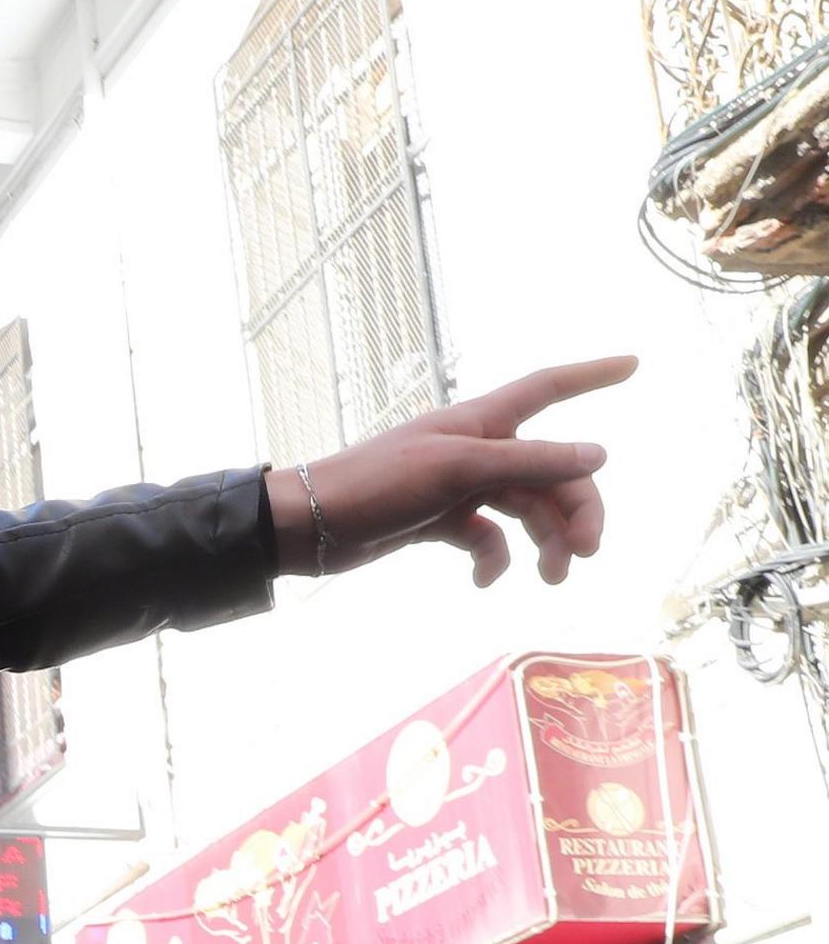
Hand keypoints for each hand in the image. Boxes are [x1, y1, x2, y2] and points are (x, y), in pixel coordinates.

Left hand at [269, 357, 630, 584]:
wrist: (310, 526)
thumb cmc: (377, 484)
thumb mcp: (458, 470)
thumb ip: (529, 462)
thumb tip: (598, 454)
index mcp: (481, 422)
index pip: (548, 388)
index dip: (591, 375)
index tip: (634, 363)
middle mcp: (476, 449)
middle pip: (551, 471)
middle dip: (576, 508)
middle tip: (586, 552)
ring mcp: (458, 486)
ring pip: (524, 510)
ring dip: (544, 542)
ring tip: (552, 577)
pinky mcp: (438, 521)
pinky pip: (485, 538)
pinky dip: (492, 559)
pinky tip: (483, 580)